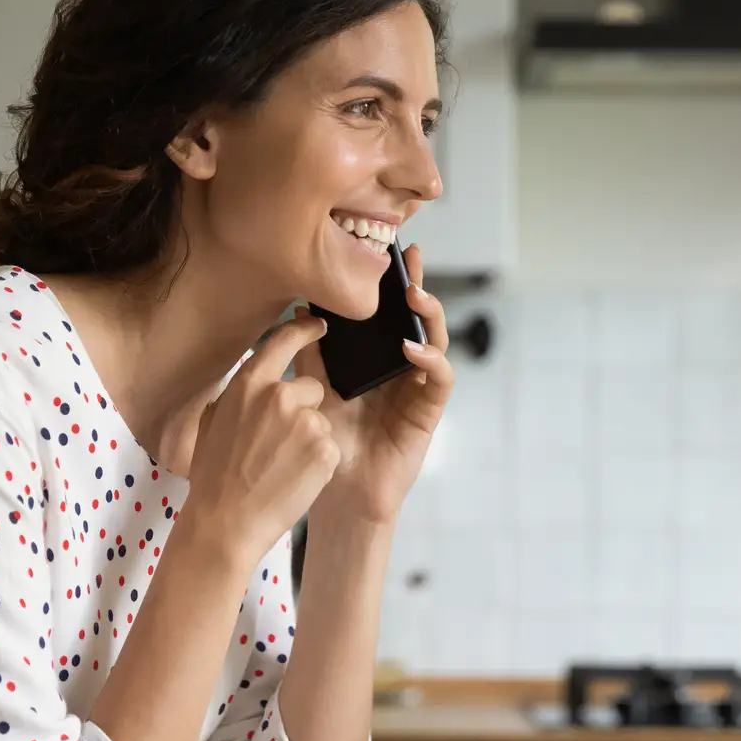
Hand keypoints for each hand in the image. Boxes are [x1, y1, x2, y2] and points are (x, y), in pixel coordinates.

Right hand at [183, 311, 341, 565]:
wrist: (225, 523)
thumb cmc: (214, 476)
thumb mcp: (213, 421)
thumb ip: (239, 394)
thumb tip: (254, 379)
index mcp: (249, 383)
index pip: (284, 340)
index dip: (305, 329)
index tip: (319, 325)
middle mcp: (280, 395)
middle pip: (311, 388)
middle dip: (303, 409)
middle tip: (278, 443)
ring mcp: (307, 422)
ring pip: (320, 420)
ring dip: (309, 439)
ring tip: (281, 466)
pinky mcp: (326, 450)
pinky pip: (329, 447)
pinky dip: (317, 462)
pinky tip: (293, 478)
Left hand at [293, 244, 454, 525]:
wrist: (337, 490)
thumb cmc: (328, 440)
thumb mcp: (313, 388)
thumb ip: (311, 352)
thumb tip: (302, 307)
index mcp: (375, 357)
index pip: (388, 312)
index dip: (391, 282)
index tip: (388, 250)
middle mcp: (401, 366)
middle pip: (416, 317)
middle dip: (416, 284)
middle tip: (411, 258)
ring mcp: (417, 386)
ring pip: (436, 340)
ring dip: (428, 316)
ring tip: (414, 297)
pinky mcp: (428, 410)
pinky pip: (439, 379)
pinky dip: (430, 360)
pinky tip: (413, 349)